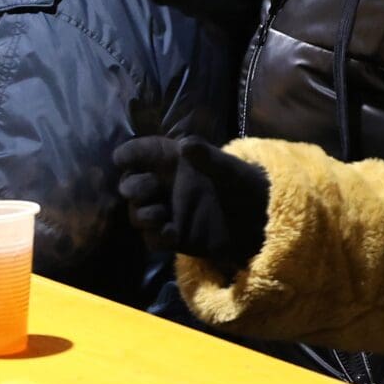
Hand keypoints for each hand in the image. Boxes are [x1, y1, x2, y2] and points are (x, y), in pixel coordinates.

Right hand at [113, 135, 271, 272]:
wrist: (260, 220)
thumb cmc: (244, 185)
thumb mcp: (229, 169)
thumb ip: (207, 157)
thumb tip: (186, 145)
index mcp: (174, 162)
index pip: (142, 153)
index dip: (130, 154)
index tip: (122, 158)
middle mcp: (165, 186)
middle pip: (131, 184)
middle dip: (133, 187)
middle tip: (147, 190)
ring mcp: (167, 212)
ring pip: (137, 214)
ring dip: (141, 214)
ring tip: (159, 215)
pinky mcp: (174, 236)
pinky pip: (153, 239)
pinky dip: (157, 237)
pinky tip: (172, 233)